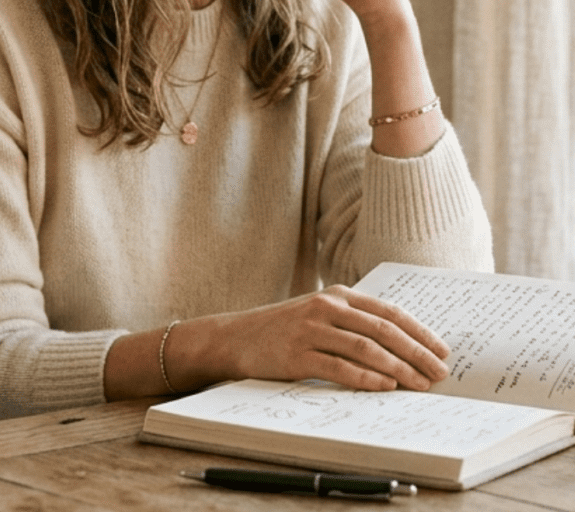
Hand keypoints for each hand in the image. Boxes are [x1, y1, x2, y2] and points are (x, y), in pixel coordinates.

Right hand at [210, 286, 449, 391]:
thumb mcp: (321, 313)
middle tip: (440, 373)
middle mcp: (327, 307)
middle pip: (382, 330)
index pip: (388, 312)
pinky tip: (384, 387)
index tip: (442, 351)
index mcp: (338, 295)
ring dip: (398, 368)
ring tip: (419, 384)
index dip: (419, 332)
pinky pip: (339, 367)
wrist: (238, 336)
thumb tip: (403, 345)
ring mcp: (311, 330)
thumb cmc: (286, 328)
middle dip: (417, 353)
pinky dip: (365, 377)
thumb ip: (354, 321)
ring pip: (365, 348)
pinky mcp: (298, 354)